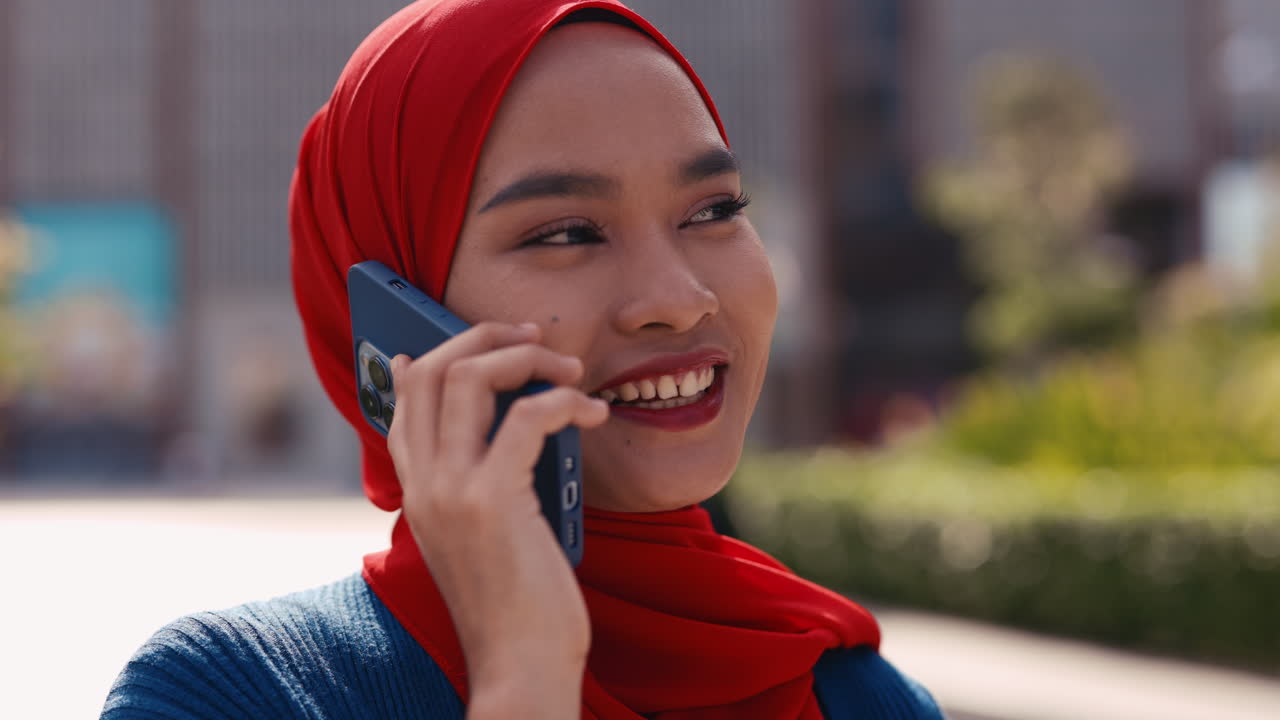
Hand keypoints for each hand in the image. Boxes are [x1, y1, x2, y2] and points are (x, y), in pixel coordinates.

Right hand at [386, 322, 608, 718]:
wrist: (520, 666)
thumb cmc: (517, 604)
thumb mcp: (486, 535)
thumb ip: (485, 481)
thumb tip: (512, 425)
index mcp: (417, 491)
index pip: (404, 398)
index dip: (437, 355)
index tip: (478, 338)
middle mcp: (423, 484)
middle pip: (432, 370)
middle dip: (485, 337)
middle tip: (536, 338)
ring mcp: (451, 490)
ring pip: (469, 377)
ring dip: (527, 358)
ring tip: (570, 370)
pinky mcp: (492, 501)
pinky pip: (527, 417)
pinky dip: (566, 401)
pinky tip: (594, 414)